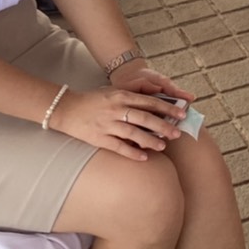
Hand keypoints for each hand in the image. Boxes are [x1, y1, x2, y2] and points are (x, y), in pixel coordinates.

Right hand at [49, 85, 186, 160]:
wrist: (66, 108)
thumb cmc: (92, 100)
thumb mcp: (113, 92)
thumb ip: (131, 96)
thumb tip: (154, 101)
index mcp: (121, 96)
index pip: (149, 102)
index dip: (167, 108)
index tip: (181, 113)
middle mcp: (116, 109)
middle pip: (145, 118)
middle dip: (163, 125)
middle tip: (177, 133)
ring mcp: (107, 124)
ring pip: (134, 133)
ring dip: (150, 140)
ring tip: (163, 146)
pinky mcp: (99, 138)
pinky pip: (118, 146)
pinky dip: (132, 152)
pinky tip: (144, 157)